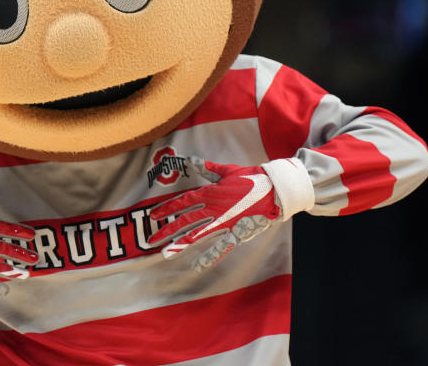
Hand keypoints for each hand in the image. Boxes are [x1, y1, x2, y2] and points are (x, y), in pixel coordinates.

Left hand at [148, 159, 279, 270]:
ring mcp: (224, 222)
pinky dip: (209, 257)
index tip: (154, 215)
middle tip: (151, 239)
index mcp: (210, 193)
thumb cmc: (252, 178)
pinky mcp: (237, 232)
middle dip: (167, 230)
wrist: (275, 190)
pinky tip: (197, 266)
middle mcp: (213, 209)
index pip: (183, 202)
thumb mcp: (227, 171)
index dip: (167, 209)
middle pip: (185, 221)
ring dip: (181, 244)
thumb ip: (207, 168)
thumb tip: (191, 160)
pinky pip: (221, 246)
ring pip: (197, 234)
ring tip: (165, 253)